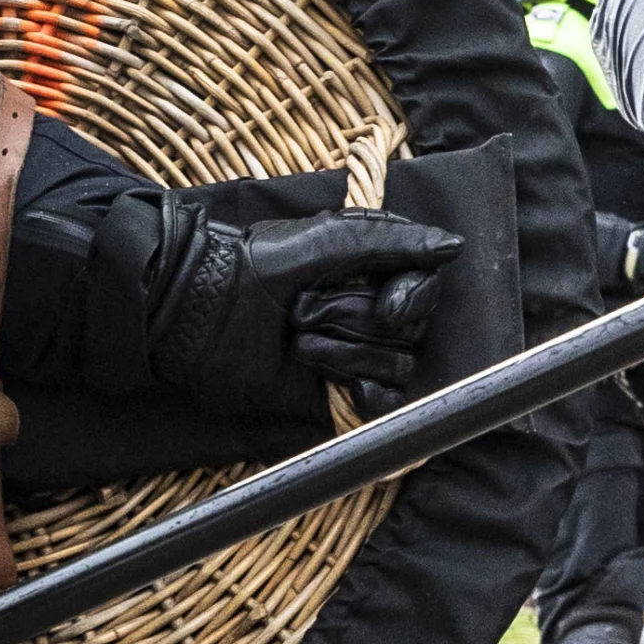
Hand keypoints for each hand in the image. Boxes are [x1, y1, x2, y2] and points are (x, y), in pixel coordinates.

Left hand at [144, 201, 464, 416]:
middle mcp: (366, 312)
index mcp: (365, 271)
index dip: (414, 296)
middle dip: (355, 319)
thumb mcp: (317, 242)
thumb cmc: (244, 268)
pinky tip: (327, 383)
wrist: (190, 314)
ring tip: (294, 340)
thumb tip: (454, 246)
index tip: (388, 301)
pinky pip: (385, 403)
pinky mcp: (338, 395)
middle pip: (413, 328)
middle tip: (302, 310)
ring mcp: (354, 355)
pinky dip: (360, 393)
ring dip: (342, 352)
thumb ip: (387, 240)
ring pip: (397, 364)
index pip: (426, 287)